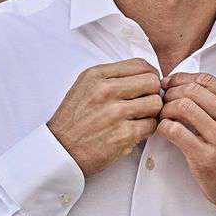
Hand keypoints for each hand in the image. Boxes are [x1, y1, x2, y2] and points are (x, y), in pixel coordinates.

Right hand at [47, 59, 162, 176]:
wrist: (60, 150)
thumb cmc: (73, 121)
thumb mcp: (84, 88)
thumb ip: (111, 78)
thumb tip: (143, 76)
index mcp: (97, 76)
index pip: (139, 64)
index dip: (150, 75)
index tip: (148, 85)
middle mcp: (105, 90)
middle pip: (152, 81)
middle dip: (153, 92)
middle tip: (146, 102)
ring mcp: (115, 113)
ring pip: (155, 103)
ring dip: (152, 112)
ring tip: (140, 118)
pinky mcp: (123, 134)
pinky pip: (151, 126)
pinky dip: (147, 130)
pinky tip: (136, 131)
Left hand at [156, 72, 215, 215]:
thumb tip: (188, 85)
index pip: (207, 80)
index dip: (182, 78)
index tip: (171, 83)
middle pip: (192, 90)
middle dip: (171, 92)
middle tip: (163, 100)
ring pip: (183, 107)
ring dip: (166, 109)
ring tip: (163, 116)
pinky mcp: (206, 157)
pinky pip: (175, 131)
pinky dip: (164, 127)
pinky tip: (164, 130)